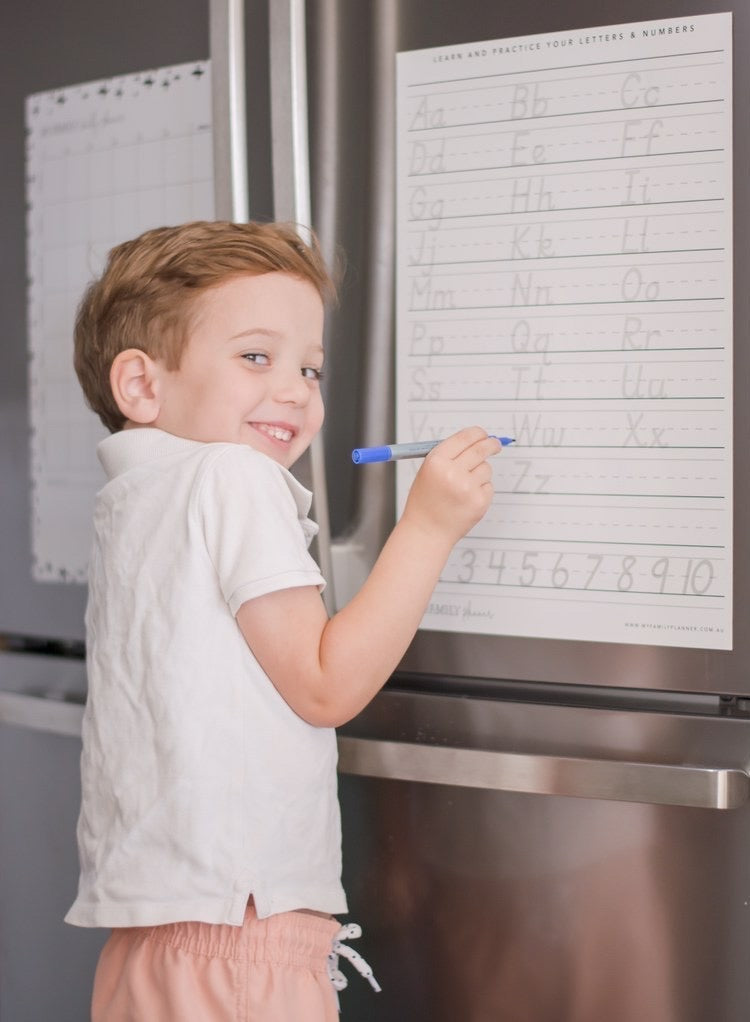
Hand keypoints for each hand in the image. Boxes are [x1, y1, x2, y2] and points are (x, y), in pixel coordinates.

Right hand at [401, 427, 500, 546]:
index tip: (484, 435)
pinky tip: (466, 500)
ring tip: (463, 488)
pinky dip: (481, 490)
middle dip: (491, 444)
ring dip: (480, 473)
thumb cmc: (426, 501)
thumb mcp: (428, 471)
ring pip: (486, 468)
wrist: (427, 531)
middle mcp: (452, 472)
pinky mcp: (479, 501)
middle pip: (481, 448)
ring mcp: (467, 488)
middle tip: (495, 444)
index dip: (478, 433)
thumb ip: (450, 455)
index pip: (465, 437)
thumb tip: (477, 440)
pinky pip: (488, 486)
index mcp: (436, 461)